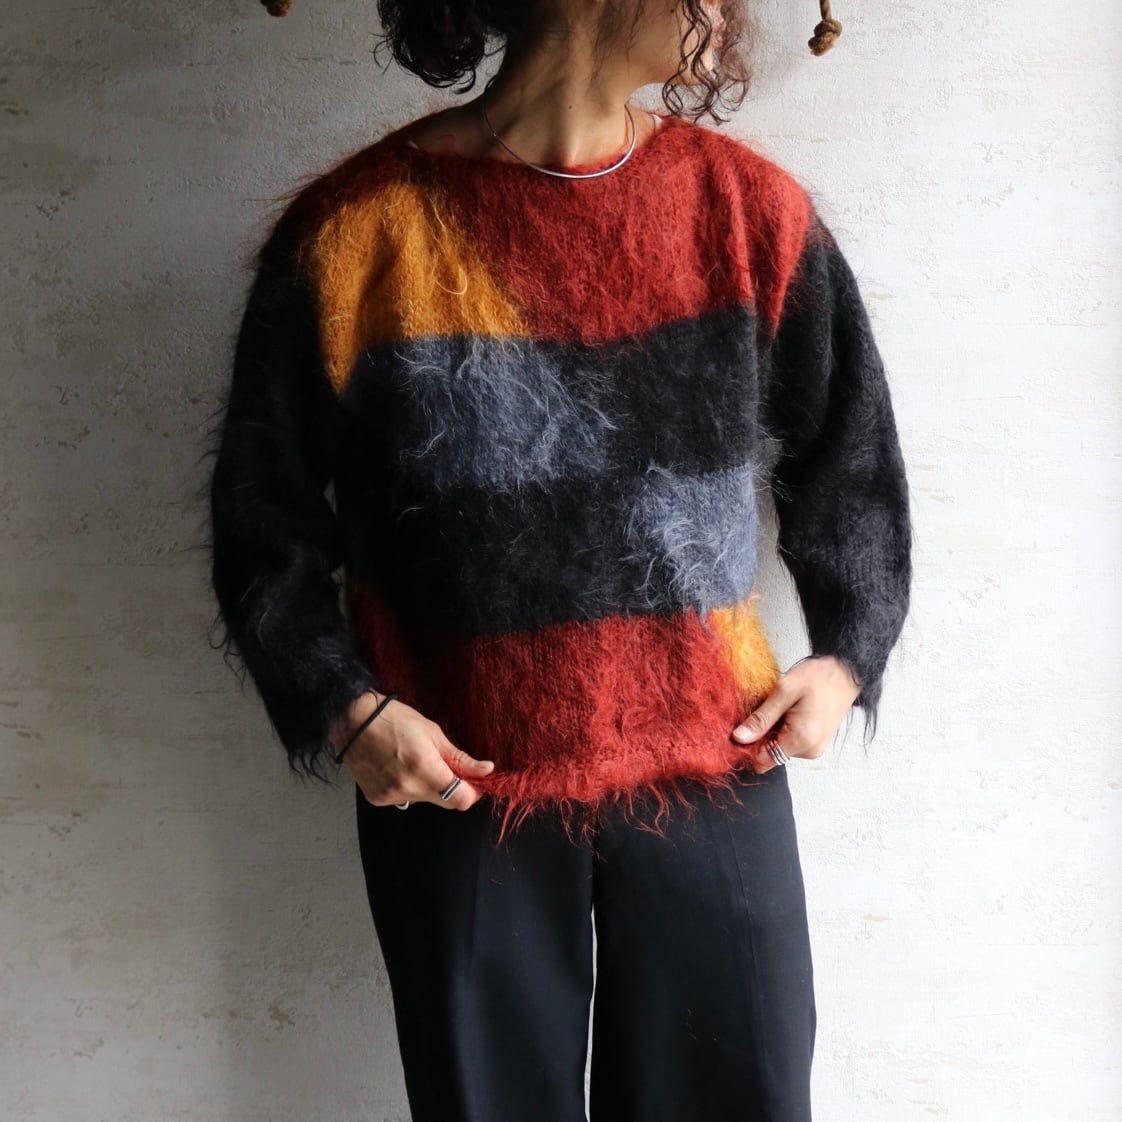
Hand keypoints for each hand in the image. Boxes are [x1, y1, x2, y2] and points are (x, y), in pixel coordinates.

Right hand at [331, 691, 495, 809]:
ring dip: (431, 787)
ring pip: (426, 801)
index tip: (475, 780)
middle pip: (446, 803)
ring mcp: (391, 796)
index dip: (473, 792)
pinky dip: (410, 788)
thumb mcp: (433, 733)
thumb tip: (486, 770)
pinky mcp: (378, 799)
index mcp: (425, 767)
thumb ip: (460, 758)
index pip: (461, 800)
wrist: (353, 722)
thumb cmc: (394, 720)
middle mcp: (408, 787)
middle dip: (454, 788)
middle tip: (449, 767)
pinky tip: (400, 769)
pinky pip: (406, 799)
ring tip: (417, 762)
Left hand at [729, 655, 861, 771]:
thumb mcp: (784, 691)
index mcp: (801, 740)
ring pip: (778, 747)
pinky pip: (790, 742)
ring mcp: (814, 748)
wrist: (846, 673)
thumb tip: (740, 738)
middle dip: (761, 734)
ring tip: (781, 708)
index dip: (747, 746)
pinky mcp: (815, 743)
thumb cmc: (819, 677)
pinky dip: (783, 729)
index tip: (742, 727)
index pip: (762, 761)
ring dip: (773, 730)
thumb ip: (761, 718)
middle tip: (766, 709)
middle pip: (769, 754)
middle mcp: (809, 750)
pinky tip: (789, 712)